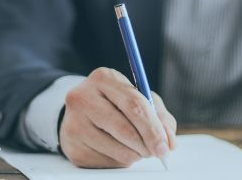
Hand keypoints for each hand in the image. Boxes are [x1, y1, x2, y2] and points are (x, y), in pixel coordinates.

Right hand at [59, 67, 176, 167]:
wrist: (80, 113)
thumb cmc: (115, 104)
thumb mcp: (138, 98)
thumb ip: (158, 115)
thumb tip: (168, 142)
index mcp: (103, 78)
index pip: (134, 104)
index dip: (153, 128)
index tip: (166, 145)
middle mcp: (82, 97)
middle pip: (124, 129)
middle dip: (147, 144)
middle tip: (159, 152)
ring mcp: (74, 123)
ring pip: (118, 149)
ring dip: (135, 154)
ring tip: (136, 147)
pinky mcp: (72, 147)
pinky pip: (107, 162)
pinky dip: (120, 161)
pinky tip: (117, 150)